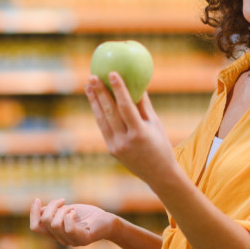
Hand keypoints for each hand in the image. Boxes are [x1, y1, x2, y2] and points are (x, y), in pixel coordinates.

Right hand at [29, 198, 115, 246]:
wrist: (107, 221)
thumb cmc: (86, 215)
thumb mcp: (65, 210)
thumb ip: (52, 212)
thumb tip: (39, 209)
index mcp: (55, 233)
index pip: (36, 227)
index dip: (33, 213)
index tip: (37, 199)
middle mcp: (61, 239)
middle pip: (45, 222)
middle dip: (51, 206)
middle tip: (62, 201)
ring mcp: (72, 241)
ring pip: (54, 224)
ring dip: (62, 210)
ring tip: (72, 208)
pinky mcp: (83, 239)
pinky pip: (68, 228)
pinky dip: (69, 216)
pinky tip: (75, 213)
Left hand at [85, 72, 177, 187]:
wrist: (159, 174)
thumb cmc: (161, 145)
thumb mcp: (156, 124)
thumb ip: (144, 105)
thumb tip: (137, 82)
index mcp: (139, 133)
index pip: (125, 107)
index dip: (118, 89)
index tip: (112, 73)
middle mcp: (125, 140)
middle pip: (109, 112)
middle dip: (100, 93)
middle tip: (93, 76)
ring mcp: (116, 147)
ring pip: (102, 120)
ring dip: (94, 101)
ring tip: (89, 85)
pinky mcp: (111, 150)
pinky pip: (103, 127)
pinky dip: (98, 113)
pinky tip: (95, 101)